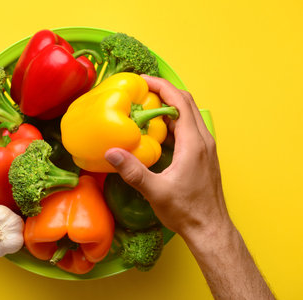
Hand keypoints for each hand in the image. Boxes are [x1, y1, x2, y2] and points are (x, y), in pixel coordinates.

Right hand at [105, 76, 230, 240]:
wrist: (210, 228)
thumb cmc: (187, 211)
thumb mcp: (156, 191)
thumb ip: (133, 171)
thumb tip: (111, 152)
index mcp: (193, 143)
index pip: (180, 102)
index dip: (161, 86)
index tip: (142, 80)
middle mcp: (203, 140)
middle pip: (186, 103)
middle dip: (164, 91)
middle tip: (141, 90)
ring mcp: (204, 148)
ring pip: (188, 115)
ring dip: (169, 107)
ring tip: (145, 107)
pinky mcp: (202, 156)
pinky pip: (188, 129)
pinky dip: (172, 122)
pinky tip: (156, 132)